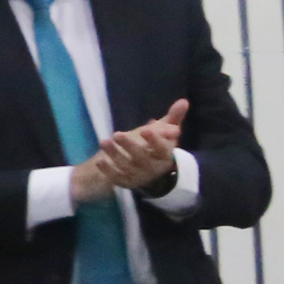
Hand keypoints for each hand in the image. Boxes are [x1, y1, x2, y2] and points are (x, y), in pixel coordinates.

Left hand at [71, 99, 188, 200]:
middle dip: (129, 146)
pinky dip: (109, 171)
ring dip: (115, 155)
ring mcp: (140, 176)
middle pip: (142, 158)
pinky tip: (99, 161)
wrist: (154, 172)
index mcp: (165, 154)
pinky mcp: (127, 182)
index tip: (145, 129)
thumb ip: (174, 117)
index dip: (154, 140)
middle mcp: (153, 167)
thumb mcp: (167, 132)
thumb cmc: (158, 146)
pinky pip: (118, 178)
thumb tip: (183, 101)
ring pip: (127, 167)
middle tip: (117, 134)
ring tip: (104, 142)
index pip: (162, 148)